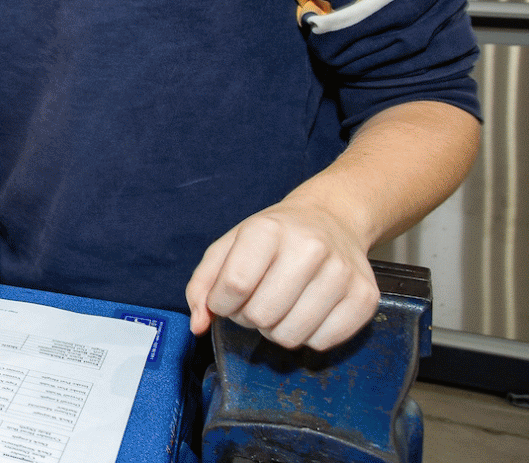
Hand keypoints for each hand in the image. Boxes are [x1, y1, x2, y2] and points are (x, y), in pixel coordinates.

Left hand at [185, 197, 379, 350]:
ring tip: (279, 307)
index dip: (221, 304)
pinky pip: (323, 342)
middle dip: (249, 318)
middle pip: (262, 315)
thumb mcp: (229, 246)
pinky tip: (305, 313)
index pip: (234, 285)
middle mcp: (310, 248)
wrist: (331, 220)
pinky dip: (307, 337)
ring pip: (291, 335)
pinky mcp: (366, 297)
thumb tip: (198, 325)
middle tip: (256, 302)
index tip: (226, 300)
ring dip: (275, 331)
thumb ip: (203, 284)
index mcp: (269, 230)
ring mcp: (343, 273)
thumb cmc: (272, 239)